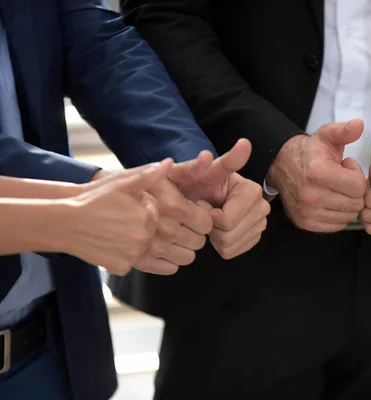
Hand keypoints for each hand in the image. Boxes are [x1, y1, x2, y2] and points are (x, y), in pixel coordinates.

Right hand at [64, 160, 170, 275]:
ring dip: (132, 240)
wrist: (64, 222)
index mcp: (146, 217)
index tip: (123, 205)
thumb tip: (168, 163)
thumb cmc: (92, 200)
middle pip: (150, 230)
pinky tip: (110, 244)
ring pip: (142, 247)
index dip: (139, 206)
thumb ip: (148, 174)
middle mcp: (142, 238)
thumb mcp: (120, 183)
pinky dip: (123, 254)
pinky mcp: (121, 268)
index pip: (153, 212)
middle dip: (138, 223)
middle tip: (117, 218)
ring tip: (113, 230)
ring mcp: (132, 255)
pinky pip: (130, 261)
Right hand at [90, 164, 213, 272]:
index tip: (195, 217)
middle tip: (190, 232)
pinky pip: (159, 268)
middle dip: (194, 237)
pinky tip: (158, 252)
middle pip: (194, 244)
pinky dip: (161, 262)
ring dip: (182, 252)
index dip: (200, 218)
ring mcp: (138, 253)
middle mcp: (148, 235)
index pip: (198, 220)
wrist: (65, 222)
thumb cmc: (96, 198)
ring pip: (181, 260)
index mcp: (152, 212)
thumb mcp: (124, 182)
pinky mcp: (128, 266)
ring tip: (176, 242)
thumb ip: (150, 175)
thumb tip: (169, 163)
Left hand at [169, 139, 269, 258]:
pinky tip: (216, 230)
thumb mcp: (193, 172)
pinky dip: (220, 245)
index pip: (227, 220)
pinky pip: (234, 252)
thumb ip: (215, 162)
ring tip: (208, 220)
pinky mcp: (255, 236)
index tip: (200, 202)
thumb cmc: (192, 184)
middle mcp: (262, 206)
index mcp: (252, 190)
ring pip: (231, 246)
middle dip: (211, 228)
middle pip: (230, 235)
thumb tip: (244, 143)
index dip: (207, 216)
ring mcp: (261, 223)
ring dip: (214, 236)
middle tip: (203, 212)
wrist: (194, 195)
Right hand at [266, 120, 367, 231]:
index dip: (357, 175)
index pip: (358, 187)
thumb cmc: (311, 151)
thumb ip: (344, 130)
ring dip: (347, 203)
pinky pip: (337, 225)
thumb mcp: (327, 135)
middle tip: (342, 179)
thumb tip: (359, 124)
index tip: (347, 167)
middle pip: (355, 204)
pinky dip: (338, 214)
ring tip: (336, 189)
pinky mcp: (305, 223)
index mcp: (318, 172)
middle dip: (354, 191)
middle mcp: (310, 195)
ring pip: (348, 216)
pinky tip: (331, 200)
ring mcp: (307, 212)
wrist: (283, 165)